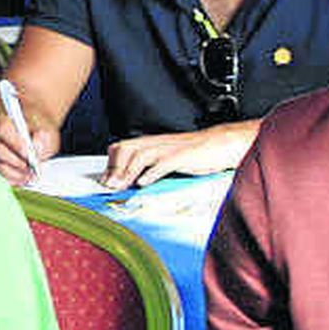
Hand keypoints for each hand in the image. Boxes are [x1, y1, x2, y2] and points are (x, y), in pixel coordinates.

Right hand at [0, 95, 58, 184]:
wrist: (26, 138)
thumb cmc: (32, 134)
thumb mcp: (42, 131)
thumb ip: (42, 137)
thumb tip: (36, 148)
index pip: (2, 129)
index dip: (16, 143)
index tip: (29, 154)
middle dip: (16, 162)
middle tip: (31, 168)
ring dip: (15, 173)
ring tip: (30, 176)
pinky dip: (12, 179)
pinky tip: (23, 178)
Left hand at [101, 121, 257, 187]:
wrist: (223, 143)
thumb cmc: (196, 153)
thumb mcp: (169, 158)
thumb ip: (150, 166)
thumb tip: (132, 181)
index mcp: (152, 143)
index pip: (122, 147)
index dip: (111, 163)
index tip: (105, 180)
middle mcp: (157, 143)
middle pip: (126, 149)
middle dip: (114, 168)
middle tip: (109, 186)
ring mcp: (169, 149)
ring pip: (140, 156)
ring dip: (127, 172)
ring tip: (120, 186)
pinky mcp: (183, 156)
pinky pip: (163, 163)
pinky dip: (150, 173)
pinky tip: (143, 183)